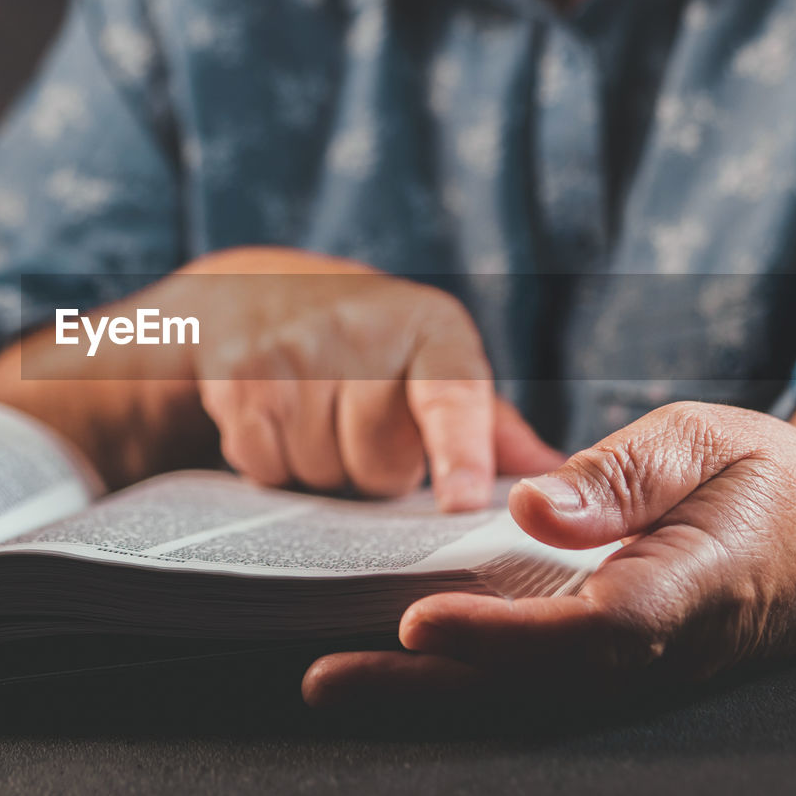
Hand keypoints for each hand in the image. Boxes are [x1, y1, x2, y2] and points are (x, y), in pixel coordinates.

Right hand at [180, 248, 560, 508]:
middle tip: (361, 426)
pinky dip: (271, 461)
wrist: (253, 294)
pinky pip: (266, 465)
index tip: (460, 501)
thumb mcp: (432, 363)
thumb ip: (488, 426)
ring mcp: (296, 349)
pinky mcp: (241, 376)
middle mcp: (365, 328)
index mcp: (431, 328)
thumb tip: (554, 476)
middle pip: (381, 464)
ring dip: (321, 464)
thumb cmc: (367, 347)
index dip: (458, 452)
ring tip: (316, 416)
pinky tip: (275, 420)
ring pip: (322, 471)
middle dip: (374, 467)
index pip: (451, 396)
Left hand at [303, 401, 795, 705]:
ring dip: (427, 694)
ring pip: (525, 696)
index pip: (590, 630)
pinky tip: (399, 666)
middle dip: (426, 687)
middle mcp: (659, 649)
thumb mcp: (706, 442)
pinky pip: (534, 683)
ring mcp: (638, 670)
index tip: (416, 620)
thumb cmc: (763, 481)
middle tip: (325, 680)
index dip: (501, 635)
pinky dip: (461, 680)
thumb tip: (529, 507)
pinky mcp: (616, 665)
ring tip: (335, 683)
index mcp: (690, 588)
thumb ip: (624, 474)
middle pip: (535, 686)